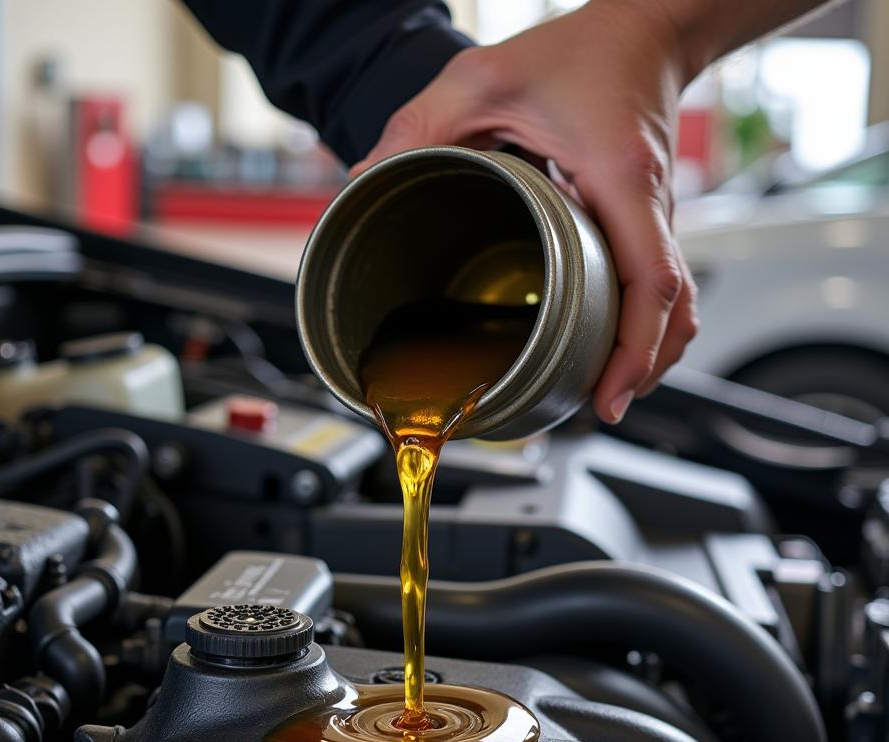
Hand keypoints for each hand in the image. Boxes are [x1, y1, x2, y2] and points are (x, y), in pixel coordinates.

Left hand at [351, 1, 699, 423]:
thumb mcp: (480, 79)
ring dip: (649, 355)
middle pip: (671, 310)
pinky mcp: (650, 219)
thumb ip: (417, 128)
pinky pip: (663, 285)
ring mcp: (658, 215)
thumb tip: (361, 184)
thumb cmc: (576, 50)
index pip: (648, 283)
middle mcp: (651, 206)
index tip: (608, 395)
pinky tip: (616, 348)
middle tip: (602, 407)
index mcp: (619, 180)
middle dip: (642, 369)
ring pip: (677, 305)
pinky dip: (646, 326)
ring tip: (610, 392)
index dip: (634, 350)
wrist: (645, 27)